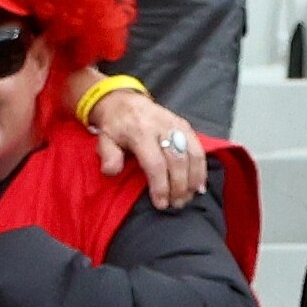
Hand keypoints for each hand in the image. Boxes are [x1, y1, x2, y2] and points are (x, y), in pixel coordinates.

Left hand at [87, 84, 207, 210]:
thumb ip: (108, 156)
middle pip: (177, 161)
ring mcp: (176, 125)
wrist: (125, 102)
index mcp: (140, 132)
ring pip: (192, 154)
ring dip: (193, 179)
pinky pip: (198, 148)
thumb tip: (112, 172)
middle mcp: (161, 127)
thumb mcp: (104, 140)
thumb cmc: (115, 126)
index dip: (160, 186)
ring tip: (188, 198)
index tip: (160, 204)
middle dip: (179, 186)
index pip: (155, 163)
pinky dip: (202, 169)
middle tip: (176, 204)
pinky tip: (200, 185)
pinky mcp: (185, 125)